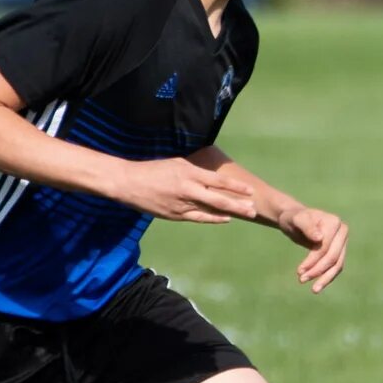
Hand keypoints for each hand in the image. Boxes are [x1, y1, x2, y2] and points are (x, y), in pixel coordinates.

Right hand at [119, 157, 257, 224]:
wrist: (128, 183)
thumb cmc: (152, 170)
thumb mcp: (177, 163)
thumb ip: (195, 170)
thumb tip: (210, 173)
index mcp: (189, 173)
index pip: (218, 180)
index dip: (236, 186)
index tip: (250, 190)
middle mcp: (188, 189)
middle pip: (219, 199)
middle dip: (239, 204)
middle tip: (254, 208)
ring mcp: (182, 204)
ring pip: (211, 210)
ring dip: (230, 212)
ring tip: (246, 214)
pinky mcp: (175, 215)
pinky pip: (198, 218)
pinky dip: (213, 219)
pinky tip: (225, 219)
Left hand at [277, 205, 349, 291]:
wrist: (297, 219)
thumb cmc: (294, 218)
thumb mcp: (296, 220)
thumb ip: (307, 226)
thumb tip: (319, 238)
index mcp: (334, 222)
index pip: (325, 247)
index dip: (313, 261)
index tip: (299, 271)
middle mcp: (342, 231)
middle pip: (333, 257)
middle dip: (318, 271)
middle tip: (301, 280)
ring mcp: (343, 242)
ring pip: (338, 265)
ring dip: (325, 278)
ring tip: (314, 289)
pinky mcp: (340, 251)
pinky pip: (336, 267)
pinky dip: (327, 277)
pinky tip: (318, 285)